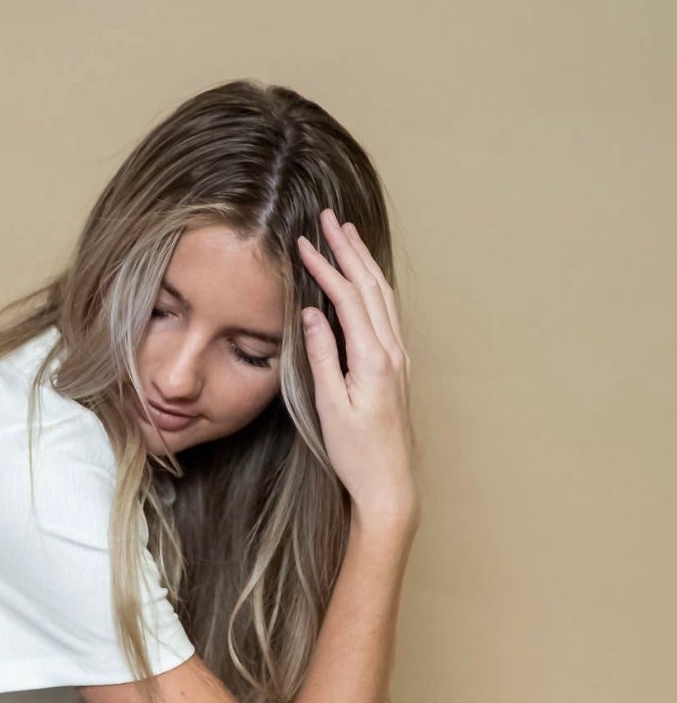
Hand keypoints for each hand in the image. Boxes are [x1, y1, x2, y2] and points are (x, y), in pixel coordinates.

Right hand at [297, 209, 419, 530]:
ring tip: (348, 237)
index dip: (325, 267)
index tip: (304, 242)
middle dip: (349, 250)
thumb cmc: (356, 453)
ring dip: (364, 264)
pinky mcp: (397, 369)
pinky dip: (372, 287)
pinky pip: (386, 314)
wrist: (388, 484)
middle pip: (371, 287)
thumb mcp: (330, 406)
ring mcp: (398, 359)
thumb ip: (322, 356)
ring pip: (383, 297)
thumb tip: (312, 314)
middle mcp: (392, 352)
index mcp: (373, 358)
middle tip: (331, 218)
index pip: (347, 298)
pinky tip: (364, 282)